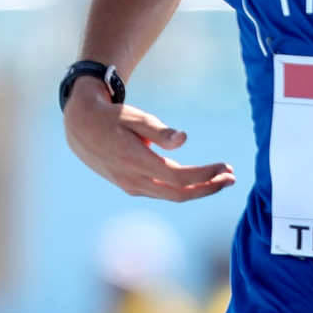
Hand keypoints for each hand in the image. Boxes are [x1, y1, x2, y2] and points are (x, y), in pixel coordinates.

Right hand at [66, 80, 234, 202]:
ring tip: (222, 179)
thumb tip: (184, 139)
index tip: (226, 166)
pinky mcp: (132, 186)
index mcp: (136, 161)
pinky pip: (163, 192)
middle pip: (179, 193)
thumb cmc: (111, 117)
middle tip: (232, 178)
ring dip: (199, 189)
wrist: (80, 128)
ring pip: (172, 196)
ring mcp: (132, 186)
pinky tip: (199, 181)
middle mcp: (134, 180)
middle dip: (209, 187)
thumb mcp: (134, 118)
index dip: (205, 175)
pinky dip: (184, 189)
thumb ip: (159, 131)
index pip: (179, 177)